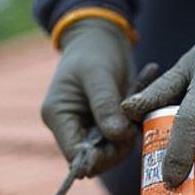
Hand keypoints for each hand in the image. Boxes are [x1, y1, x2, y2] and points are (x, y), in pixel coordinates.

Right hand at [42, 17, 132, 176]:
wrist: (100, 35)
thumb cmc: (94, 50)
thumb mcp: (99, 74)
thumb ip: (106, 105)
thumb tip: (117, 136)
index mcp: (58, 115)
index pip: (75, 156)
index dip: (99, 157)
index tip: (123, 138)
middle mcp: (69, 126)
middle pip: (94, 159)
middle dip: (117, 147)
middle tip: (133, 125)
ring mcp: (85, 127)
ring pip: (109, 152)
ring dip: (127, 137)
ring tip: (136, 111)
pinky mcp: (102, 125)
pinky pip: (118, 139)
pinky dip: (131, 129)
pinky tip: (137, 109)